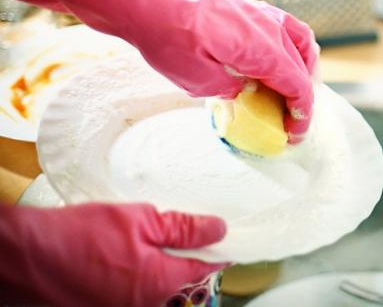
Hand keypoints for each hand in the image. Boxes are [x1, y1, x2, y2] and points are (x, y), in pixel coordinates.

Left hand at [0, 0, 317, 141]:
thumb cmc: (167, 37)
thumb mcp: (199, 80)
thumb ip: (230, 89)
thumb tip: (243, 91)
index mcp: (262, 49)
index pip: (297, 85)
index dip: (301, 114)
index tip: (294, 134)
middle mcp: (269, 29)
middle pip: (301, 68)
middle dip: (301, 98)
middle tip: (290, 121)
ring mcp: (261, 14)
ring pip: (300, 43)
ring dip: (302, 70)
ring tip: (292, 90)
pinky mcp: (249, 8)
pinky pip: (285, 28)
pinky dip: (291, 47)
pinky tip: (279, 58)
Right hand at [0, 203, 226, 306]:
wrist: (22, 256)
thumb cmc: (76, 235)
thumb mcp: (139, 219)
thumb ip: (183, 227)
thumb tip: (218, 229)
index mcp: (160, 282)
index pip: (206, 267)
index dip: (217, 248)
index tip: (225, 236)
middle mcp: (145, 304)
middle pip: (180, 276)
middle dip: (183, 253)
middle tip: (176, 225)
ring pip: (154, 282)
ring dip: (156, 261)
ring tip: (137, 235)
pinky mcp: (102, 306)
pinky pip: (130, 288)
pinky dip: (133, 270)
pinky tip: (118, 251)